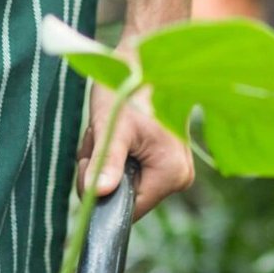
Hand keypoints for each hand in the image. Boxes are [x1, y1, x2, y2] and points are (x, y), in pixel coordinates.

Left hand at [75, 73, 194, 221]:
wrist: (144, 62)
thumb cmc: (129, 88)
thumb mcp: (112, 126)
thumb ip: (107, 162)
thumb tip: (97, 194)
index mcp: (171, 174)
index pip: (127, 209)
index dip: (102, 190)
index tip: (93, 158)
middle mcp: (179, 177)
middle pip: (125, 196)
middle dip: (104, 171)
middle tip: (101, 138)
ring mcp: (175, 170)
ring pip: (125, 183)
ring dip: (108, 161)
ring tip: (110, 131)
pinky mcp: (166, 161)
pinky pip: (132, 171)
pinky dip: (117, 155)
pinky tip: (118, 134)